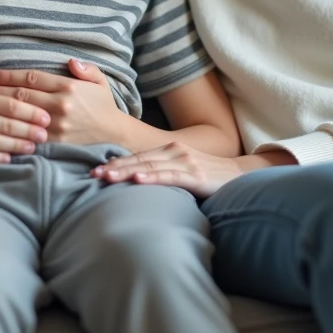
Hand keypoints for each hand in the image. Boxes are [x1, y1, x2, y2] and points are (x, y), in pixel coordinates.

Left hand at [0, 59, 126, 145]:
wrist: (115, 135)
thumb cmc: (104, 106)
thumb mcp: (100, 81)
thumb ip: (86, 69)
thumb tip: (70, 62)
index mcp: (68, 87)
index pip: (32, 78)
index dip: (9, 75)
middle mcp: (60, 106)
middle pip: (21, 96)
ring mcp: (56, 126)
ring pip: (21, 117)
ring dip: (1, 111)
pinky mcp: (55, 143)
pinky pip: (28, 136)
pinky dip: (12, 132)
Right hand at [0, 84, 50, 162]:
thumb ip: (2, 93)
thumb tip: (35, 95)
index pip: (11, 104)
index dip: (32, 112)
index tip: (47, 118)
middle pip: (6, 123)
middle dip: (29, 130)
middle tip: (45, 135)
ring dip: (17, 145)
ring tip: (33, 147)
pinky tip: (10, 158)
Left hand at [91, 142, 245, 197]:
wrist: (239, 176)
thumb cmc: (208, 177)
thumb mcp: (183, 170)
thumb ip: (162, 171)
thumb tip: (134, 182)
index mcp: (170, 150)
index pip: (137, 156)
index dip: (116, 163)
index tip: (95, 170)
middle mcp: (175, 152)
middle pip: (139, 159)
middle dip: (115, 167)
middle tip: (93, 174)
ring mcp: (186, 163)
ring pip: (150, 166)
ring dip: (126, 171)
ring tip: (107, 177)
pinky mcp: (196, 176)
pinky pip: (170, 176)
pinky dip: (152, 178)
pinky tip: (138, 180)